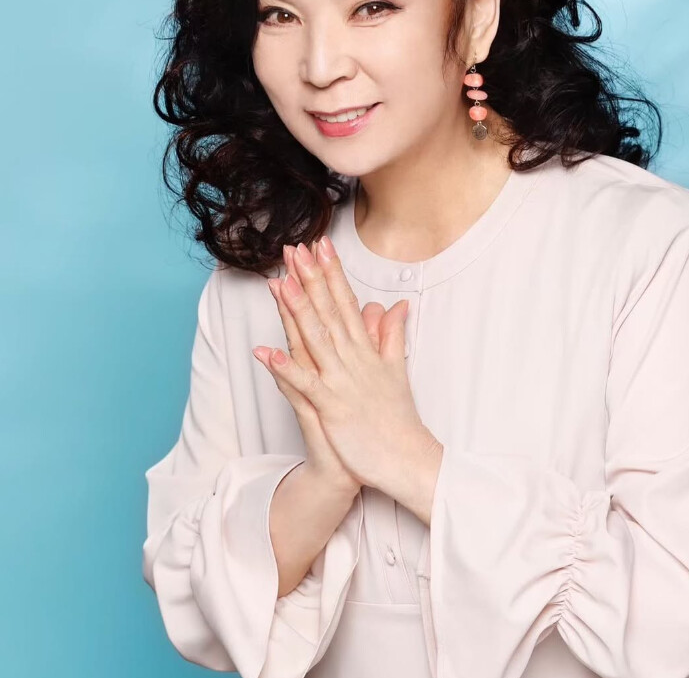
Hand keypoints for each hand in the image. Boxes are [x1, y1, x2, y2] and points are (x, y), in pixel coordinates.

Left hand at [253, 235, 429, 492]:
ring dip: (297, 311)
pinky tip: (266, 352)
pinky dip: (285, 369)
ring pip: (315, 339)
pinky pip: (304, 385)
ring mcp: (342, 382)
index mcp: (365, 349)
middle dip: (310, 279)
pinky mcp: (332, 407)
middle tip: (295, 249)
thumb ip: (391, 335)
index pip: (346, 302)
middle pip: (329, 311)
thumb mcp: (396, 369)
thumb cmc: (397, 416)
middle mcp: (353, 359)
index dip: (331, 273)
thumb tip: (396, 305)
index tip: (320, 245)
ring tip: (279, 283)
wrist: (407, 458)